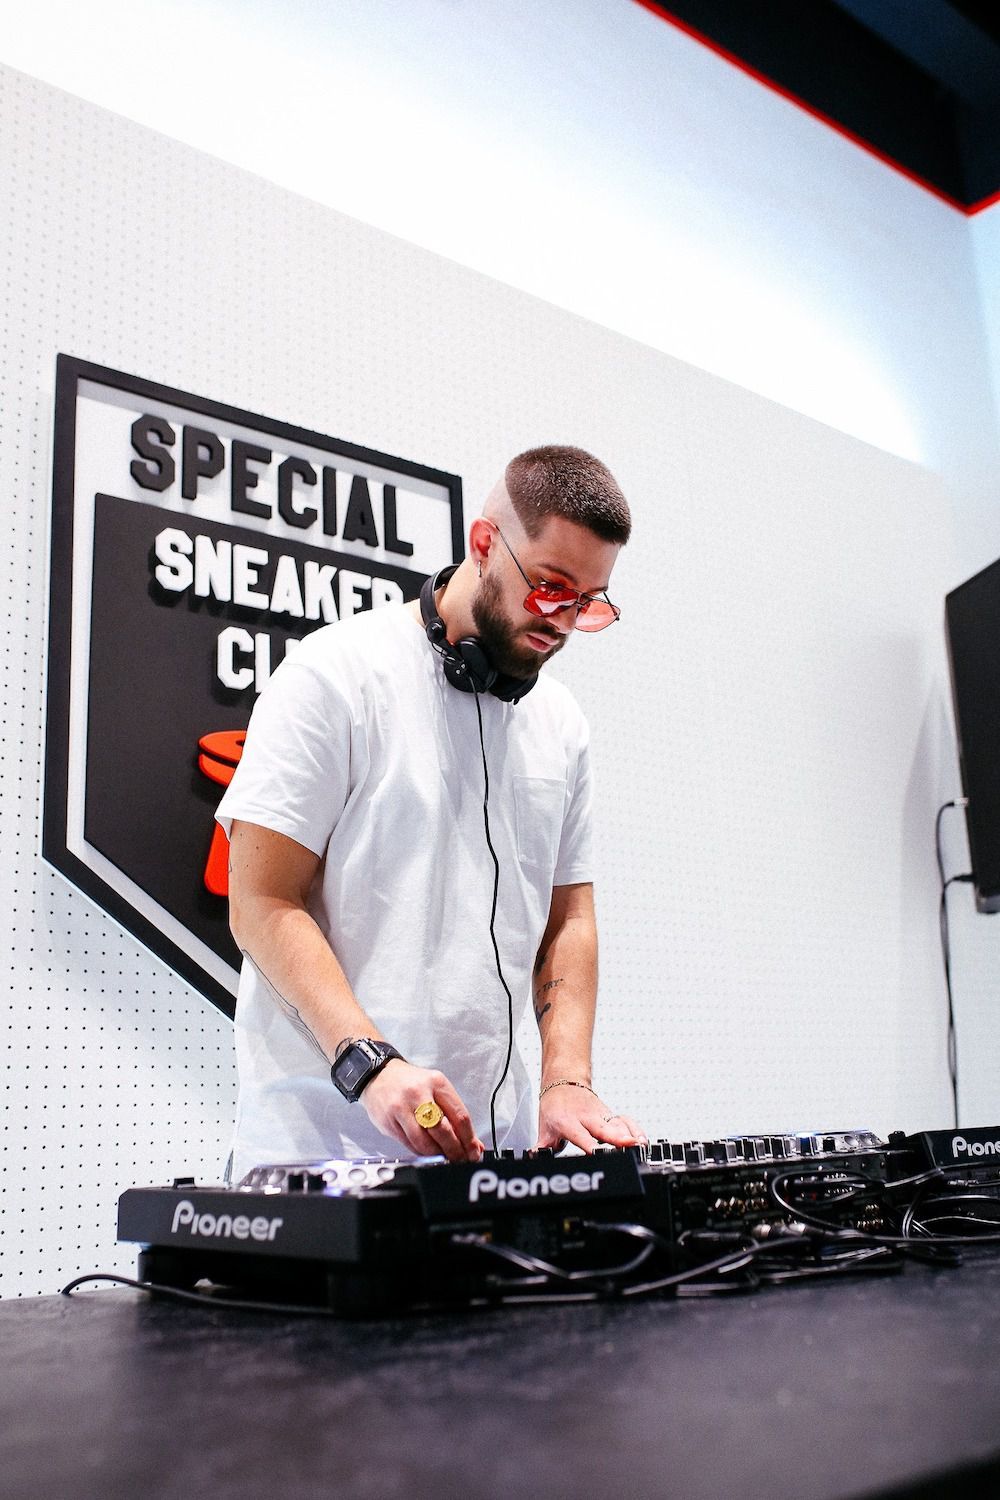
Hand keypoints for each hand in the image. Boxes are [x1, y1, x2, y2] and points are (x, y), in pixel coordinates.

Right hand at [362, 1060, 484, 1161]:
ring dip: (438, 1156)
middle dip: (455, 1151)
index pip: (460, 1116)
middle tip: (460, 1160)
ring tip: (445, 1159)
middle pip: (443, 1130)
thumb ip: (455, 1115)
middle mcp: (418, 1094)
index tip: (474, 1152)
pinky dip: (422, 1153)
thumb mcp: (436, 1089)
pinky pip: (409, 1145)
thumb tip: (473, 1144)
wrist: (378, 1075)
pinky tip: (428, 1154)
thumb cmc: (411, 1083)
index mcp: (436, 1083)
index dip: (469, 1139)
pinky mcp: (389, 1122)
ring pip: (424, 1142)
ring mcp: (401, 1108)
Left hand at [536, 1083, 646, 1153]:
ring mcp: (601, 1114)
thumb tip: (534, 1158)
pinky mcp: (610, 1114)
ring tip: (641, 1146)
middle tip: (629, 1146)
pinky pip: (626, 1120)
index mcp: (568, 1122)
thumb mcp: (545, 1127)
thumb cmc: (555, 1105)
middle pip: (604, 1129)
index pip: (580, 1136)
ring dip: (631, 1134)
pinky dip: (636, 1129)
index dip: (590, 1146)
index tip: (598, 1153)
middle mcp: (587, 1117)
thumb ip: (542, 1147)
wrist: (563, 1081)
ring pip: (618, 1123)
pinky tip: (642, 1139)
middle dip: (618, 1138)